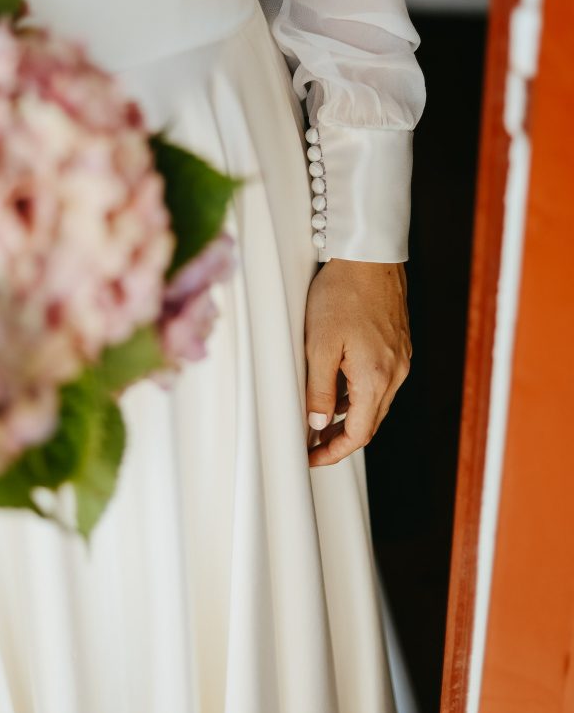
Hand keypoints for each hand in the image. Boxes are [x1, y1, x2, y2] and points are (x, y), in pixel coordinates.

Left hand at [305, 259, 411, 467]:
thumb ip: (320, 390)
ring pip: (375, 401)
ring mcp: (400, 358)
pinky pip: (380, 380)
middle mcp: (395, 373)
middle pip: (370, 422)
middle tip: (311, 444)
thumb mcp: (319, 345)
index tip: (311, 458)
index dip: (333, 452)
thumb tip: (319, 425)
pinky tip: (338, 384)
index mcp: (376, 378)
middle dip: (340, 437)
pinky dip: (359, 392)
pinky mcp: (398, 344)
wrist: (370, 255)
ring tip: (319, 416)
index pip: (358, 435)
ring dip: (350, 415)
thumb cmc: (343, 293)